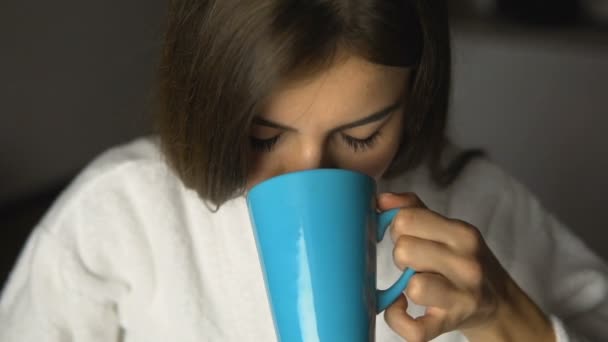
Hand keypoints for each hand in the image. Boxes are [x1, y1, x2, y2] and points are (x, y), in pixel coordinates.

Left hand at [378, 192, 554, 341]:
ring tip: (413, 283)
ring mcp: (461, 296)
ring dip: (404, 286)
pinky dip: (398, 319)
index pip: (407, 218)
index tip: (405, 235)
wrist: (500, 304)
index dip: (397, 227)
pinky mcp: (450, 323)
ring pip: (413, 286)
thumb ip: (414, 209)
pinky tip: (401, 306)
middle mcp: (466, 264)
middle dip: (400, 255)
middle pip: (404, 250)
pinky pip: (413, 328)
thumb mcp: (449, 230)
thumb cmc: (464, 261)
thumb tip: (381, 199)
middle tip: (412, 262)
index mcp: (462, 234)